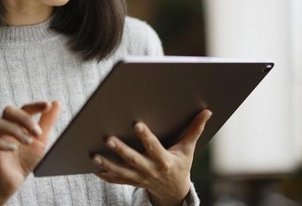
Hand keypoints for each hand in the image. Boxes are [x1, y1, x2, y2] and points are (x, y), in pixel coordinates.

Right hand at [0, 101, 60, 205]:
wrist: (15, 179)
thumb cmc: (27, 157)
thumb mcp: (41, 139)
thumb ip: (48, 121)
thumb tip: (57, 102)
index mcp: (19, 122)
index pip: (25, 108)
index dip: (36, 105)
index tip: (47, 105)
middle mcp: (6, 126)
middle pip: (9, 111)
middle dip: (24, 119)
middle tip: (38, 132)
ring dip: (15, 130)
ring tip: (28, 142)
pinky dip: (2, 143)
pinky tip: (14, 148)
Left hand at [92, 109, 212, 205]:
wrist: (174, 190)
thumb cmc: (180, 164)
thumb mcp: (188, 148)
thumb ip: (195, 129)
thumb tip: (207, 111)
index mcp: (164, 160)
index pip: (154, 147)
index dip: (146, 137)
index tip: (137, 124)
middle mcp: (151, 170)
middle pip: (133, 160)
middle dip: (120, 150)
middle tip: (107, 138)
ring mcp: (140, 178)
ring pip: (121, 171)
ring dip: (107, 164)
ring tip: (94, 155)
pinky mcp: (133, 182)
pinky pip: (117, 180)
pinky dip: (106, 176)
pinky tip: (94, 168)